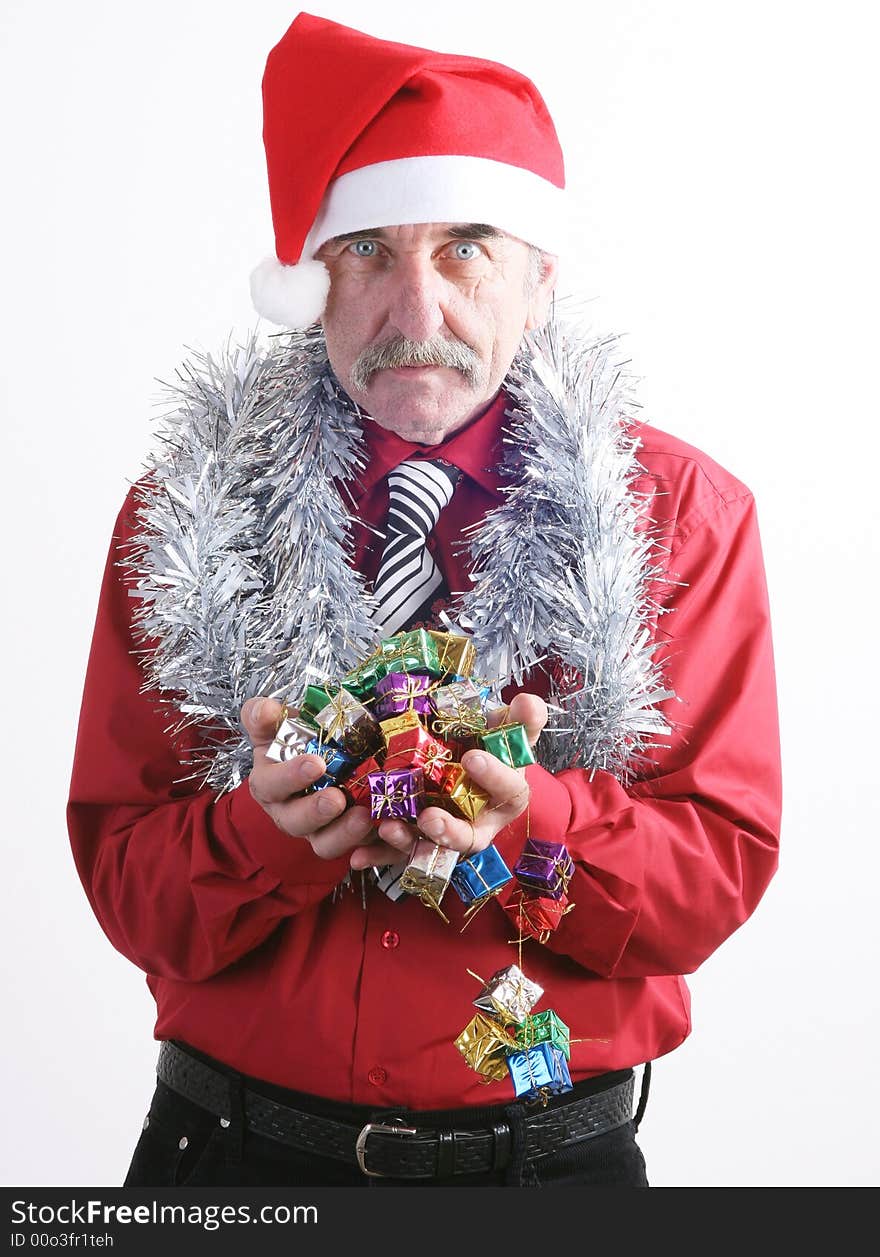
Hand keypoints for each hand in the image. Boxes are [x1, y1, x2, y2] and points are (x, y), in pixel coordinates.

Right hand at [241, 697, 412, 863]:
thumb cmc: (296, 742)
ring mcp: (315, 830)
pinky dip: (365, 841)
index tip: (316, 763)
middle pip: (295, 821)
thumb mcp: (278, 725)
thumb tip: (263, 710)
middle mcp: (288, 812)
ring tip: (363, 817)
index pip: (270, 785)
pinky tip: (382, 826)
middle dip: (315, 811)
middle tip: (336, 799)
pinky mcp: (342, 838)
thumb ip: (265, 716)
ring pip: (323, 843)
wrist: (323, 755)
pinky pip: (351, 847)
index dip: (289, 777)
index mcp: (269, 783)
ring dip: (342, 833)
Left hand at [348, 691, 548, 870]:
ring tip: (389, 829)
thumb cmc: (490, 749)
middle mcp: (478, 822)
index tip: (472, 757)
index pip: (509, 791)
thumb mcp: (506, 730)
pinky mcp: (416, 840)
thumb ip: (519, 719)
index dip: (494, 777)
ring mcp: (445, 834)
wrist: (465, 763)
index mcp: (505, 795)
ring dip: (408, 842)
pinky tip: (357, 856)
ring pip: (430, 846)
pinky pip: (397, 853)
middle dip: (449, 831)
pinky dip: (378, 855)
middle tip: (429, 818)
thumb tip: (528, 701)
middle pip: (469, 837)